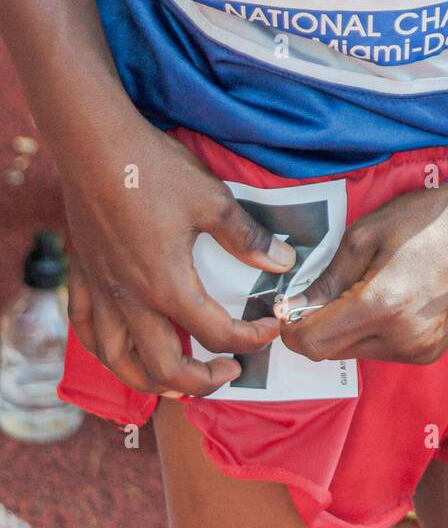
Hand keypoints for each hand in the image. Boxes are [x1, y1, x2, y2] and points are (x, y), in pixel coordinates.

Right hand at [63, 117, 296, 396]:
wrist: (95, 146)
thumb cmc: (154, 170)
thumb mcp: (212, 200)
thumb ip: (248, 237)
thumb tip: (285, 262)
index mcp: (168, 286)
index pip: (217, 334)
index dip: (252, 338)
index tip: (271, 327)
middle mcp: (131, 301)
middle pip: (165, 368)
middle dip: (203, 381)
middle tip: (231, 371)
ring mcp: (101, 293)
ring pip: (119, 362)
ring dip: (151, 381)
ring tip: (178, 381)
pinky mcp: (81, 277)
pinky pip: (86, 331)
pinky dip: (106, 350)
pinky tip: (121, 348)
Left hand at [277, 184, 447, 364]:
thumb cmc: (424, 220)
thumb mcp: (365, 235)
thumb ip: (327, 277)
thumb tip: (296, 306)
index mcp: (381, 305)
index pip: (313, 342)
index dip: (291, 329)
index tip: (289, 309)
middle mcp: (400, 337)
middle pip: (331, 351)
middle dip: (316, 326)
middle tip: (320, 294)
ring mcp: (419, 349)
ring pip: (356, 353)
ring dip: (345, 330)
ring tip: (361, 291)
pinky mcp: (430, 352)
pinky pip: (383, 352)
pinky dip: (372, 333)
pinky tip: (387, 301)